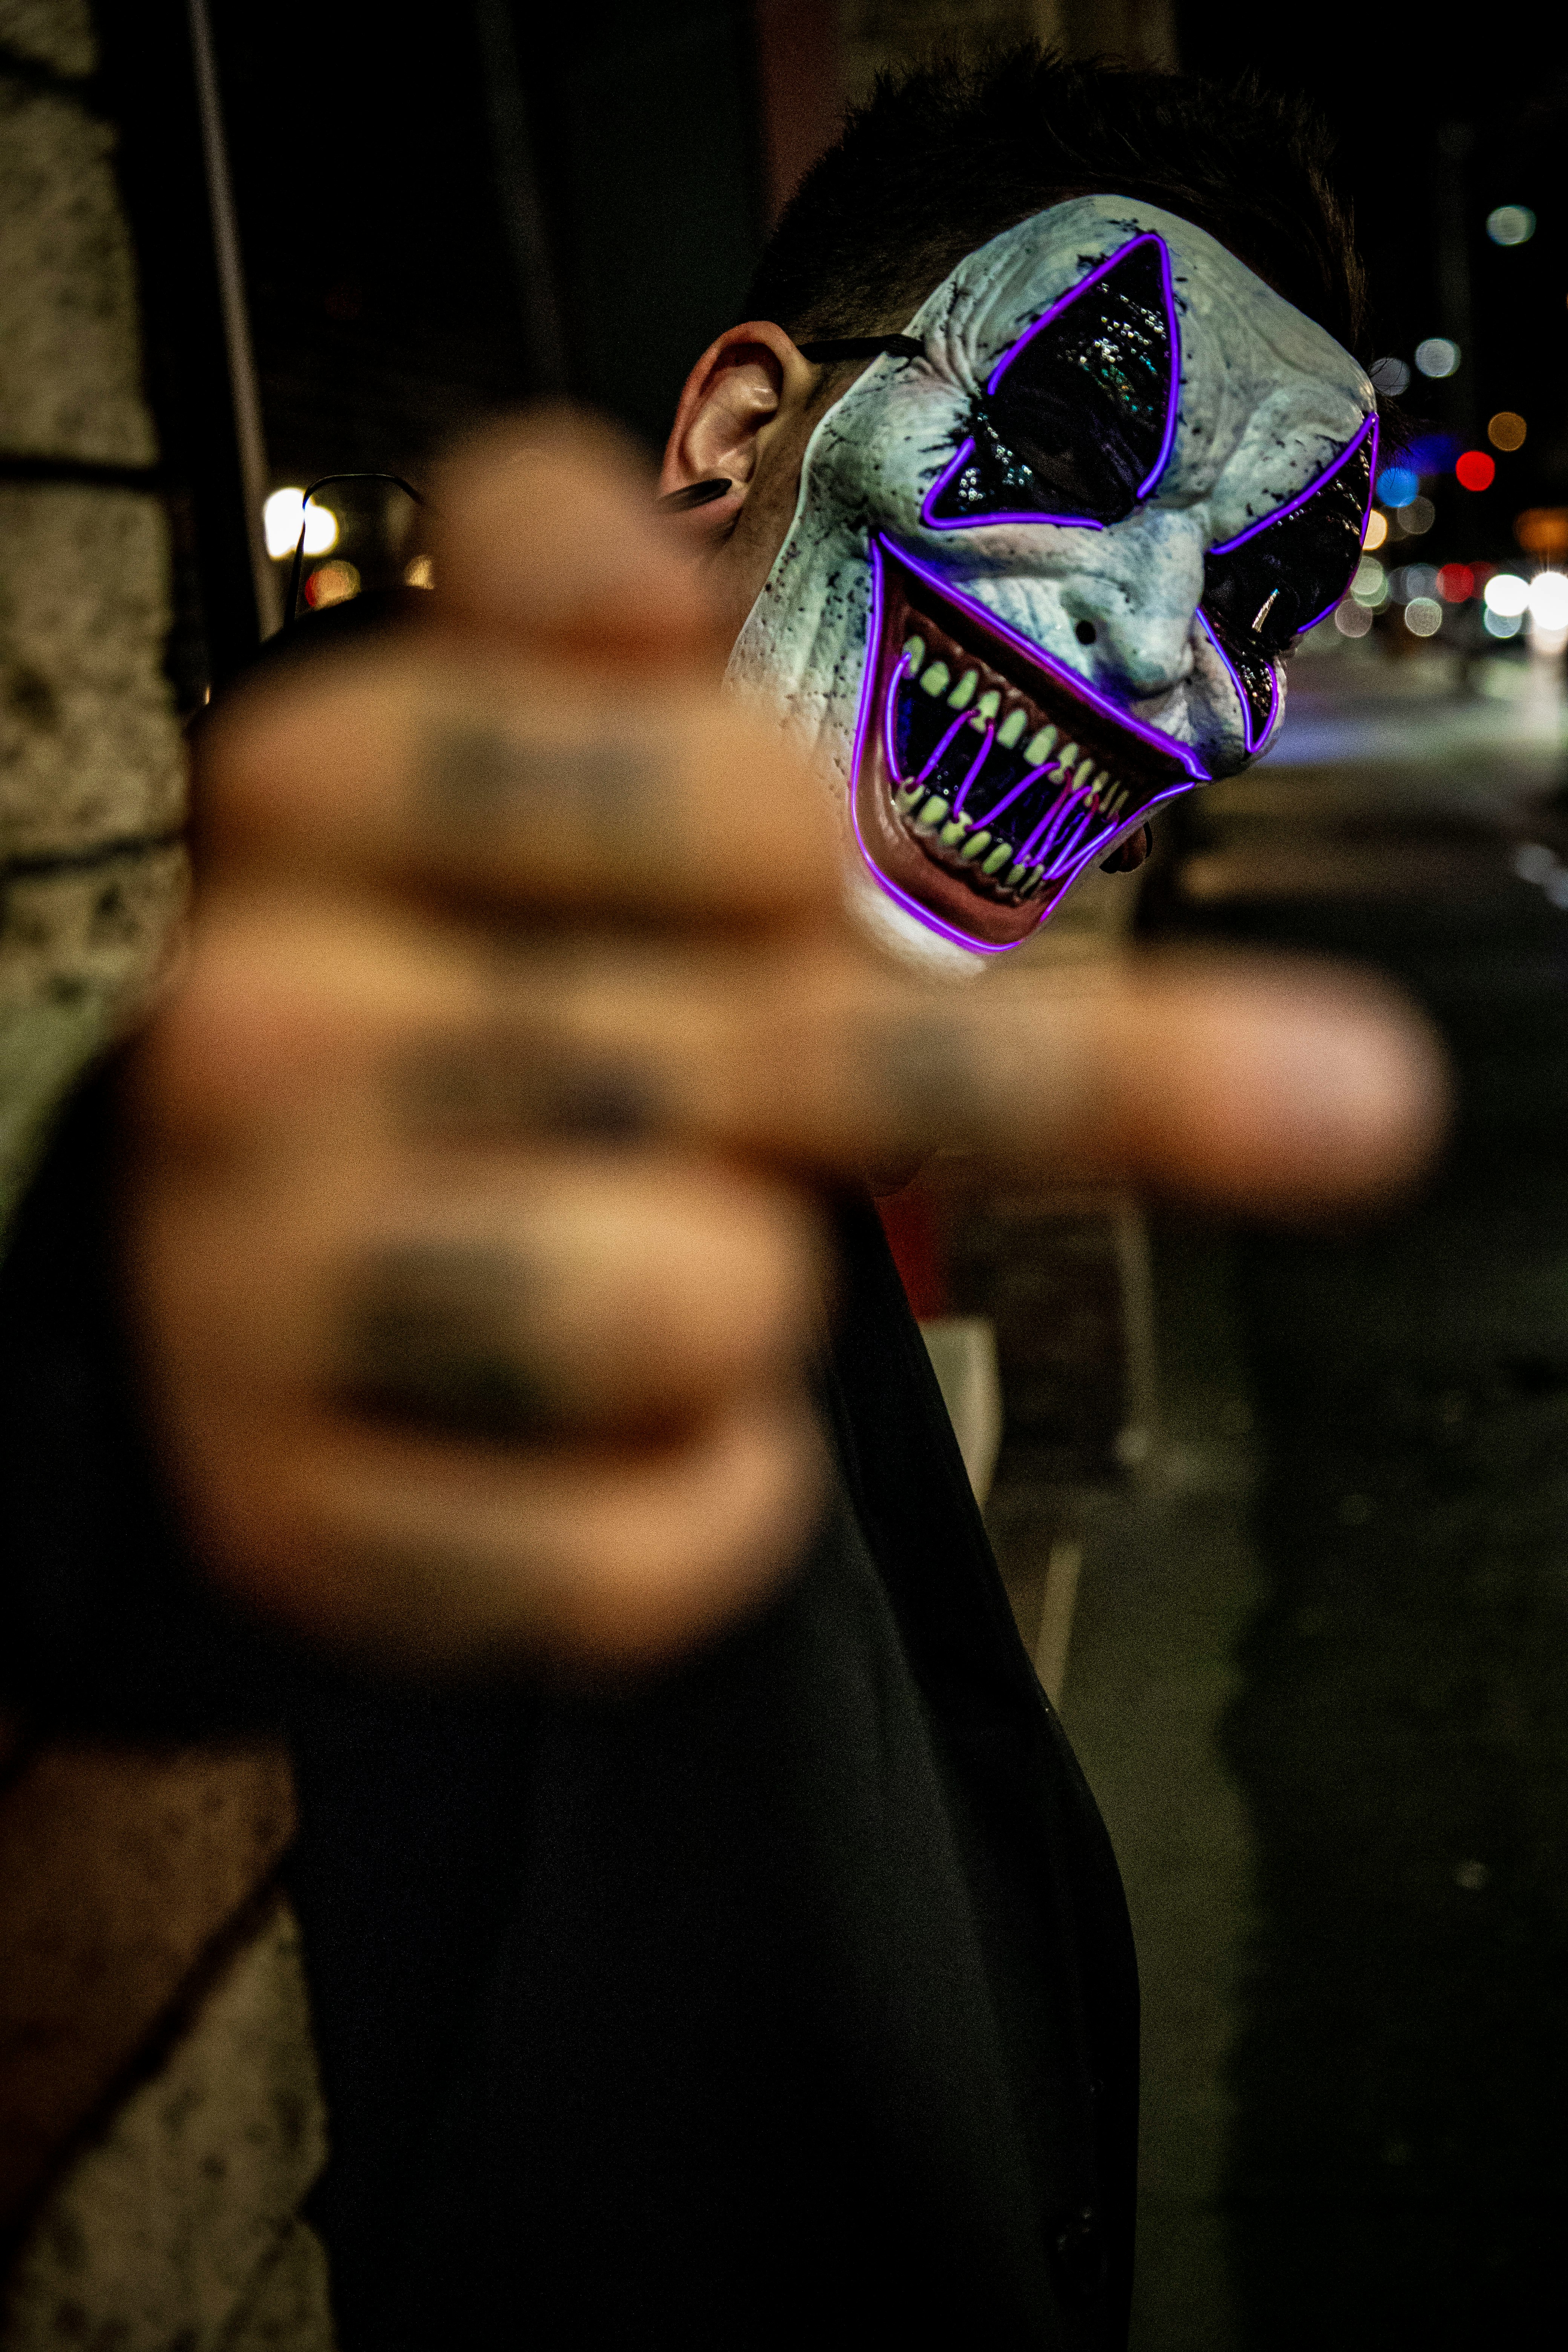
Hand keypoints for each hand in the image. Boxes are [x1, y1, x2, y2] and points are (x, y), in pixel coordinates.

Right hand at [121, 413, 1445, 1670]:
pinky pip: (656, 1548)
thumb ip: (560, 571)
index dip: (830, 859)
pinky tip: (618, 1430)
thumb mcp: (509, 735)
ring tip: (640, 1245)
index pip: (754, 799)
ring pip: (714, 1305)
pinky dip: (702, 1504)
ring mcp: (251, 1292)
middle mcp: (254, 1032)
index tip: (800, 886)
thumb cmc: (469, 979)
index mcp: (316, 792)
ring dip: (749, 1296)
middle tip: (934, 1098)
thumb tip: (641, 581)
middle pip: (801, 1052)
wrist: (273, 1246)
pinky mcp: (299, 1521)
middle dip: (942, 1088)